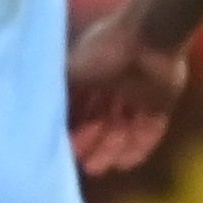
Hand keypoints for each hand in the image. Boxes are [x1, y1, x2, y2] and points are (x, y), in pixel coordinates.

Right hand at [68, 11, 187, 173]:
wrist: (150, 36)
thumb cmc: (106, 49)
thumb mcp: (72, 70)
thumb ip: (59, 92)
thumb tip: (39, 115)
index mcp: (94, 77)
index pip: (82, 111)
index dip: (75, 131)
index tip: (65, 150)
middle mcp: (116, 88)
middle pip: (104, 124)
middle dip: (95, 145)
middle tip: (87, 167)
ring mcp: (140, 96)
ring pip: (126, 130)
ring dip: (115, 150)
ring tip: (104, 167)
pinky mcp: (163, 102)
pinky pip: (152, 130)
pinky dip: (140, 146)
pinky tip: (128, 162)